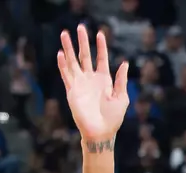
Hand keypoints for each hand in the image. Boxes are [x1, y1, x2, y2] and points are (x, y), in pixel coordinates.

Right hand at [57, 26, 129, 143]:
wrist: (101, 133)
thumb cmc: (113, 119)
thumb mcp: (122, 98)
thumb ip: (121, 80)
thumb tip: (125, 63)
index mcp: (103, 80)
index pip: (100, 59)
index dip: (101, 46)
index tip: (100, 34)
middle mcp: (90, 79)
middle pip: (85, 56)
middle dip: (82, 42)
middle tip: (80, 27)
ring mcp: (80, 84)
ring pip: (73, 62)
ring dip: (68, 49)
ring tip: (64, 34)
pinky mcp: (72, 91)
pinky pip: (66, 75)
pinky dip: (63, 65)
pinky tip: (60, 54)